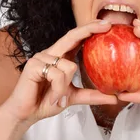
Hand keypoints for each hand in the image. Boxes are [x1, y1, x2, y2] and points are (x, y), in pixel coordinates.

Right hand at [1, 20, 117, 125]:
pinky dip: (58, 90)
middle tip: (106, 26)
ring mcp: (41, 57)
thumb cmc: (45, 102)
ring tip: (58, 99)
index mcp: (60, 57)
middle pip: (72, 36)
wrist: (26, 114)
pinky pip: (57, 74)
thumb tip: (114, 98)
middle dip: (90, 29)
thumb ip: (92, 95)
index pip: (77, 39)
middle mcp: (51, 53)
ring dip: (66, 87)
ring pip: (69, 66)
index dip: (91, 29)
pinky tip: (52, 98)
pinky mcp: (33, 65)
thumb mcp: (73, 97)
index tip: (108, 25)